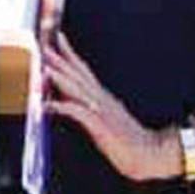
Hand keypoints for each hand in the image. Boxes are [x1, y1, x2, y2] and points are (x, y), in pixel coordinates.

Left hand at [43, 31, 178, 181]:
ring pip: (77, 89)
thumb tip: (82, 102)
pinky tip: (47, 106)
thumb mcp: (112, 120)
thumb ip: (99, 109)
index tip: (58, 38)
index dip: (70, 54)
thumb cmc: (131, 141)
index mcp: (103, 97)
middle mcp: (101, 100)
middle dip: (60, 59)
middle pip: (78, 74)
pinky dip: (62, 107)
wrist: (150, 155)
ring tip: (45, 67)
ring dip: (60, 77)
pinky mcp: (100, 126)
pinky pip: (77, 113)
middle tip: (45, 45)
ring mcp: (101, 111)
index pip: (84, 70)